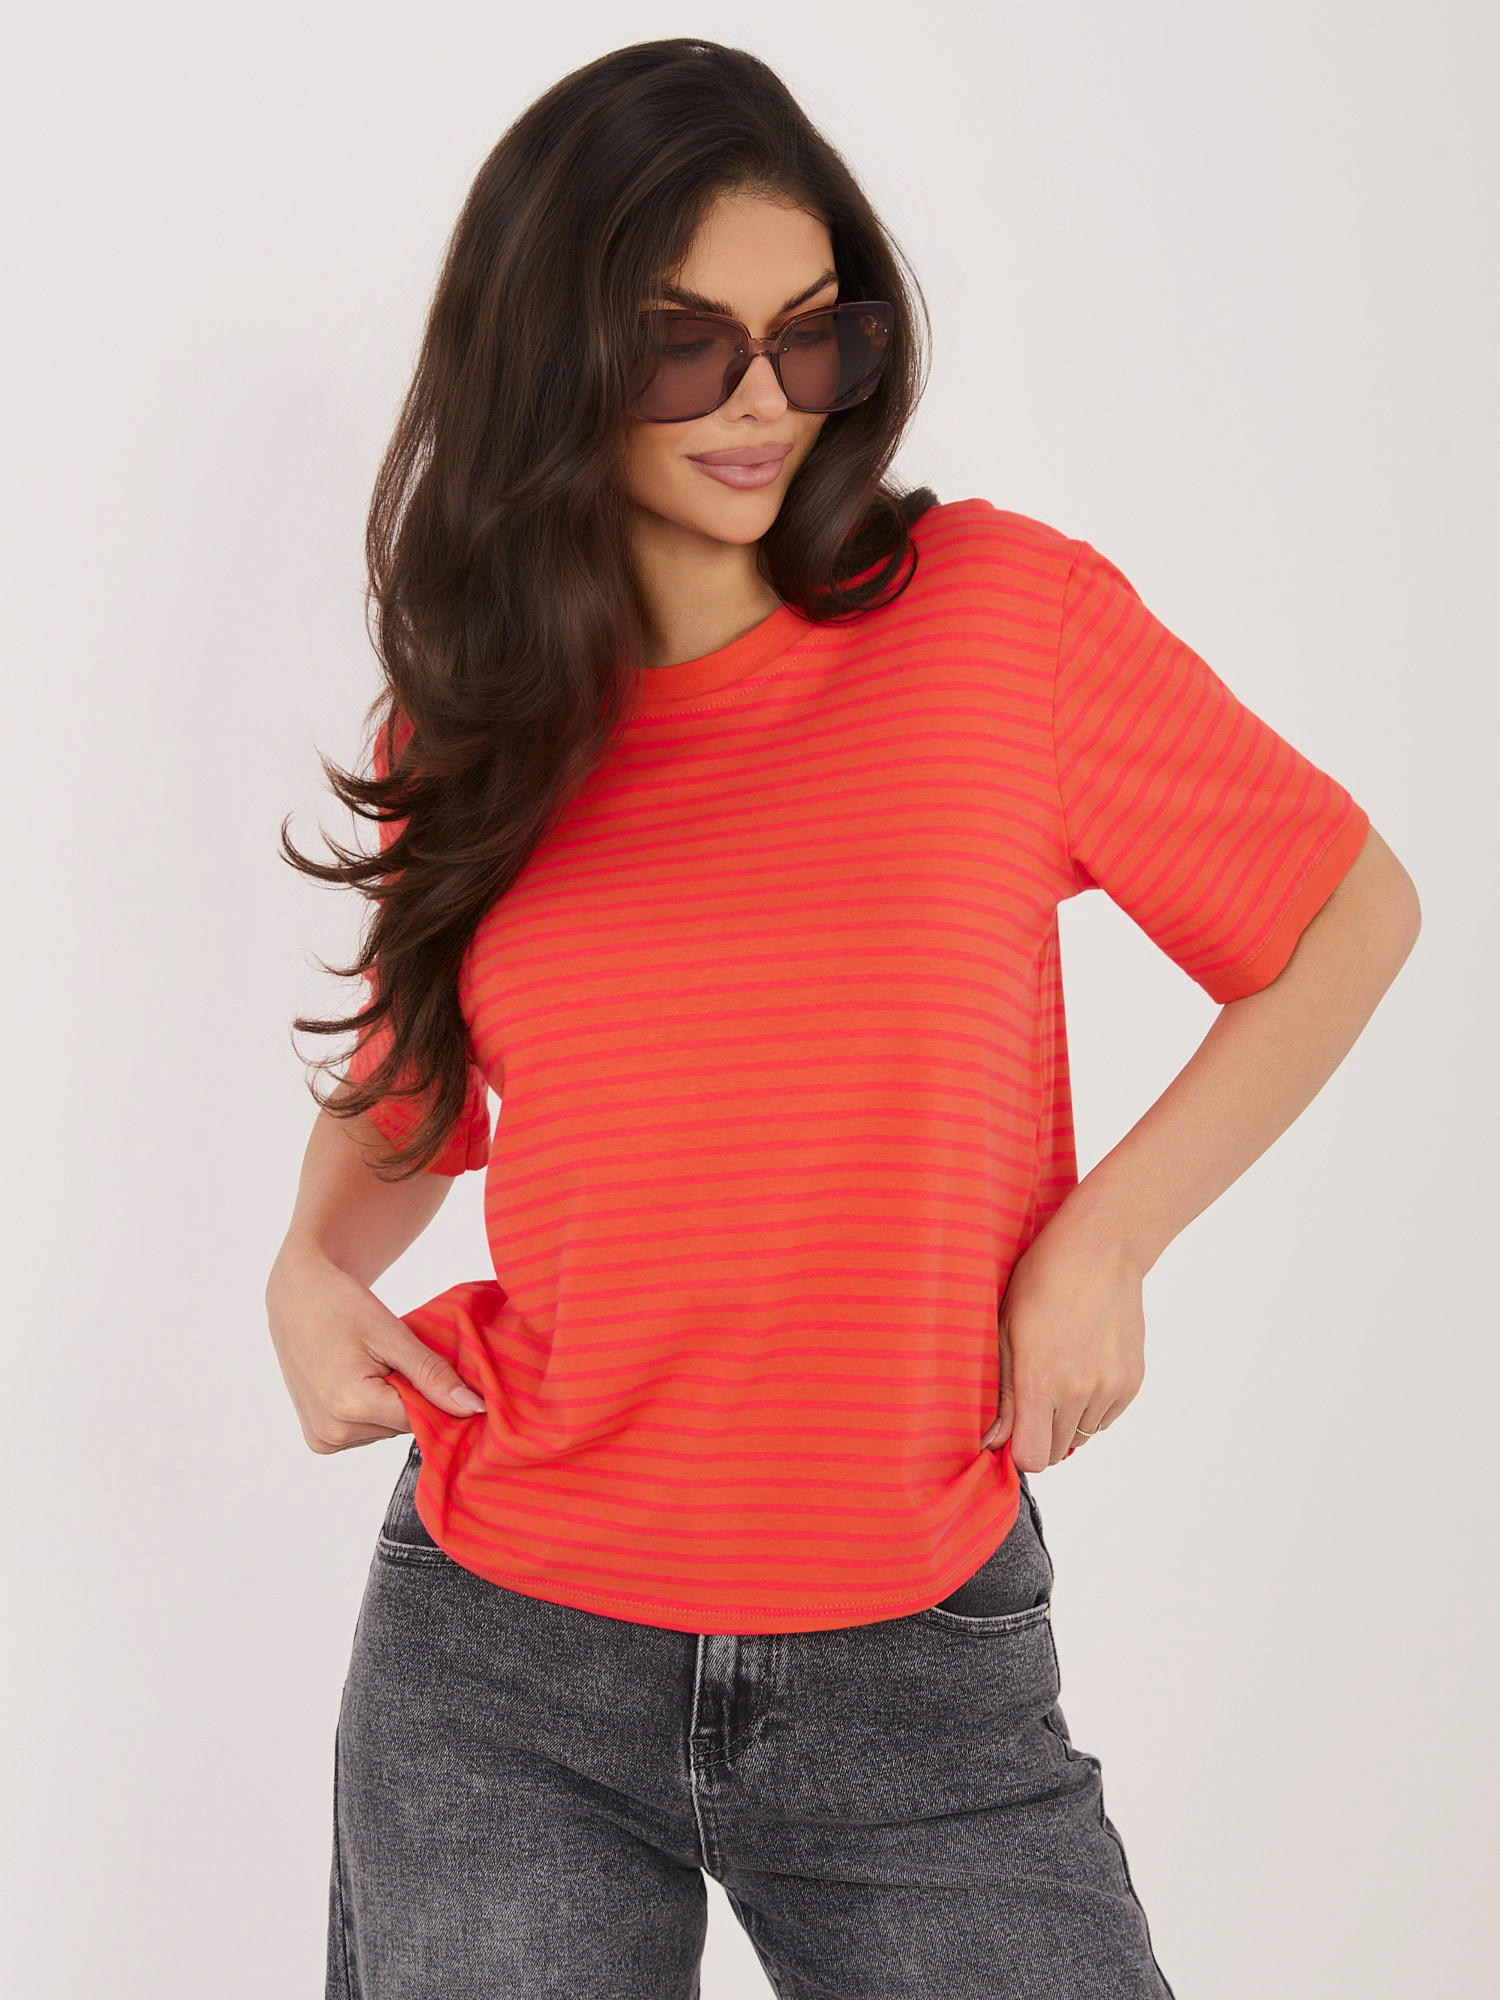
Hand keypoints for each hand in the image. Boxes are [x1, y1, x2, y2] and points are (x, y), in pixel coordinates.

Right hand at [265, 1243, 485, 1453]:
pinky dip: (372, 1409)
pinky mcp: (318, 1440)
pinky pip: (366, 1431)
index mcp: (350, 1406)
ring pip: (386, 1429)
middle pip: (402, 1426)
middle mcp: (333, 1433)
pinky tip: (360, 1380)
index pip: (421, 1419)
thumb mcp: (393, 1335)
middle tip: (397, 1359)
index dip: (437, 1395)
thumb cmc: (341, 1306)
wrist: (296, 1298)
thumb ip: (433, 1376)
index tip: (440, 1370)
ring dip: (391, 1402)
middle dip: (411, 1395)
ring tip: (374, 1366)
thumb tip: (475, 1408)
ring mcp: (322, 1440)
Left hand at [979, 1199, 1146, 1471]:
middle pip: (1056, 1450)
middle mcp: (1078, 1390)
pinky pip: (1107, 1417)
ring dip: (1067, 1418)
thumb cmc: (1044, 1278)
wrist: (1101, 1249)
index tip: (1011, 1429)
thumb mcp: (1006, 1328)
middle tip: (1033, 1395)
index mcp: (1038, 1378)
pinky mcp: (1133, 1380)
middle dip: (1040, 1432)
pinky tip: (1083, 1366)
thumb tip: (993, 1441)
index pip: (1031, 1457)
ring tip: (1060, 1371)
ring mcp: (1110, 1387)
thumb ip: (1001, 1393)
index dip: (1018, 1449)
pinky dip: (1093, 1405)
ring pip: (1082, 1434)